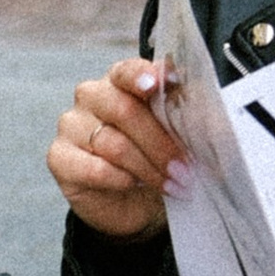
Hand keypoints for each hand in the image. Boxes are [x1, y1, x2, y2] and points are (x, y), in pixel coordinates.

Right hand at [48, 55, 183, 244]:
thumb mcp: (177, 138)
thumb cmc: (156, 161)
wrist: (134, 204)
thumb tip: (215, 120)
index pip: (127, 70)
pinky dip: (120, 179)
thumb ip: (188, 121)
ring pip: (113, 144)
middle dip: (161, 143)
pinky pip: (93, 167)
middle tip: (186, 168)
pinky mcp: (59, 157)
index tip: (158, 83)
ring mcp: (72, 125)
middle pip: (124, 111)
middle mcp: (92, 96)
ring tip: (174, 185)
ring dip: (149, 167)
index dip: (142, 75)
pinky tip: (134, 185)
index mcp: (121, 81)